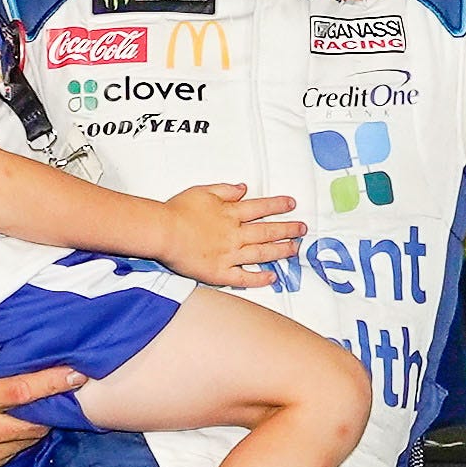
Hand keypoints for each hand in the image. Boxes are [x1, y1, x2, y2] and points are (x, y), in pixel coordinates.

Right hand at [0, 341, 67, 466]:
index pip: (19, 392)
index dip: (51, 383)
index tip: (76, 374)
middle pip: (30, 420)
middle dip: (52, 404)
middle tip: (68, 386)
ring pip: (25, 440)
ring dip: (39, 422)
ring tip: (46, 403)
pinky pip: (13, 454)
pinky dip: (22, 439)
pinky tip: (20, 422)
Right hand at [155, 182, 305, 287]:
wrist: (163, 232)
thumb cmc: (177, 211)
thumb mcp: (202, 191)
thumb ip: (225, 190)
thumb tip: (244, 188)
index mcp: (230, 213)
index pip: (260, 207)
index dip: (278, 205)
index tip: (292, 204)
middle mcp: (234, 233)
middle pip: (267, 231)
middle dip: (288, 229)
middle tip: (302, 229)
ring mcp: (229, 254)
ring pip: (262, 253)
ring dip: (280, 251)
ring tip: (294, 249)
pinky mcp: (220, 273)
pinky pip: (244, 277)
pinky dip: (259, 278)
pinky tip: (272, 276)